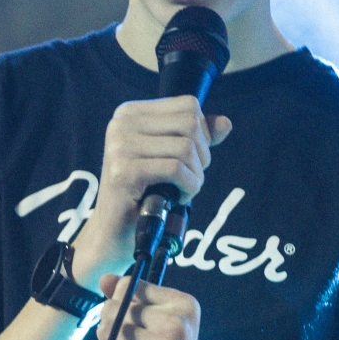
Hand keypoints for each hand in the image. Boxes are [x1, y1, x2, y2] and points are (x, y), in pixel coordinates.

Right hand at [72, 96, 230, 283]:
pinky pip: (177, 170)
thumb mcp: (171, 159)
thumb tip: (225, 124)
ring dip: (195, 176)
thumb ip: (196, 138)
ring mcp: (120, 146)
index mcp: (130, 113)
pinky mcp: (125, 171)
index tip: (187, 160)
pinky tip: (177, 199)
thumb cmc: (143, 195)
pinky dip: (188, 187)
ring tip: (181, 191)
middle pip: (190, 124)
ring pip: (186, 148)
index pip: (188, 105)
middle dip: (201, 156)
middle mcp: (121, 123)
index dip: (201, 134)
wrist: (113, 233)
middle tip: (186, 179)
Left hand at [97, 273, 211, 339]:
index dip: (119, 308)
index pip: (128, 286)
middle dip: (112, 331)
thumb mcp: (146, 325)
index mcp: (184, 304)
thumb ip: (126, 298)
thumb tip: (105, 278)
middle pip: (116, 308)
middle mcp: (181, 322)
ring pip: (112, 331)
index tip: (137, 330)